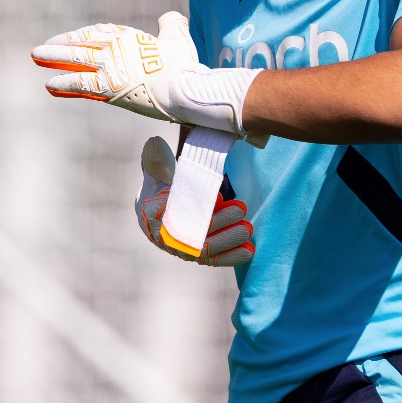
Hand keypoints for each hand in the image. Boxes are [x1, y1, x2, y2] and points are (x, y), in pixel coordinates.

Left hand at [31, 12, 262, 135]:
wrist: (183, 88)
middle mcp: (116, 47)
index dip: (82, 35)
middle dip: (61, 44)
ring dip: (53, 57)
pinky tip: (49, 84)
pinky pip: (79, 82)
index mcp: (130, 36)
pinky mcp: (107, 86)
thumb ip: (171, 24)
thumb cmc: (185, 65)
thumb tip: (170, 15)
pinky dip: (63, 83)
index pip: (100, 32)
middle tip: (43, 47)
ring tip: (36, 57)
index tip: (72, 38)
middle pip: (82, 42)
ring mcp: (109, 65)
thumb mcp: (179, 37)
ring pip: (75, 57)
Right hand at [135, 137, 253, 266]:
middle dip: (219, 222)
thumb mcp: (156, 170)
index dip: (197, 207)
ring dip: (228, 240)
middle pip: (193, 233)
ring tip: (247, 228)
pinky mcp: (197, 255)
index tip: (217, 196)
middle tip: (241, 209)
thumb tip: (154, 143)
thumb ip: (157, 160)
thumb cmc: (161, 186)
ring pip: (206, 249)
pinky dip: (231, 256)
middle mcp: (166, 237)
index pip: (175, 213)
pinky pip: (214, 259)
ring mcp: (182, 249)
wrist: (159, 207)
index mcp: (152, 215)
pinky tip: (249, 251)